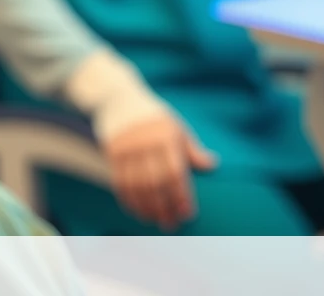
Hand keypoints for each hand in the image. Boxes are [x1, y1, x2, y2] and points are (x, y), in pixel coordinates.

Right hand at [104, 114, 217, 231]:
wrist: (118, 98)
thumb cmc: (154, 117)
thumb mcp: (175, 126)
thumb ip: (192, 148)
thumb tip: (212, 165)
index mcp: (166, 135)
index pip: (175, 172)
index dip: (181, 195)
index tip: (187, 214)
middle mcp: (145, 141)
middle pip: (155, 182)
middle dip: (165, 207)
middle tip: (172, 225)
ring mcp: (126, 147)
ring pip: (137, 186)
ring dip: (147, 208)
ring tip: (156, 222)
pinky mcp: (111, 152)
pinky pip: (120, 182)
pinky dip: (129, 201)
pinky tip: (138, 212)